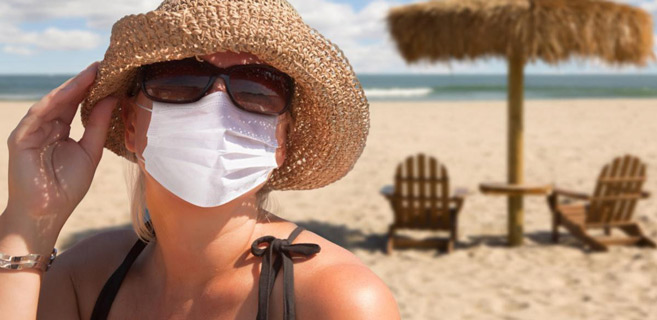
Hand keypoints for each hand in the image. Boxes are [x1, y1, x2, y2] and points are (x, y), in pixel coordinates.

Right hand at [3, 62, 116, 249]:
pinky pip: (38, 115)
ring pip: (52, 102)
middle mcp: (46, 126)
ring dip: (72, 86)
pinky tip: (70, 90)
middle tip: (104, 64)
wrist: (46, 213)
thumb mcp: (90, 151)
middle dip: (84, 81)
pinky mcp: (21, 138)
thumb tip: (113, 97)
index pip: (77, 103)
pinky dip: (54, 101)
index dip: (93, 88)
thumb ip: (99, 125)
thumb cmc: (68, 187)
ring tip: (92, 72)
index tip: (111, 72)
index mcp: (61, 129)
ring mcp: (31, 130)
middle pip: (66, 98)